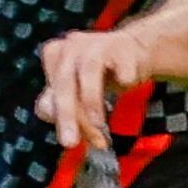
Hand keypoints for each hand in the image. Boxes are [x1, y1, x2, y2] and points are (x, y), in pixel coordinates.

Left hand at [33, 27, 149, 152]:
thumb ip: (63, 109)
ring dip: (91, 101)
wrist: (137, 51)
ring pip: (88, 72)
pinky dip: (125, 78)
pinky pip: (123, 67)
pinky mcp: (123, 48)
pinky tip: (126, 84)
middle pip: (64, 84)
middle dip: (66, 115)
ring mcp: (97, 44)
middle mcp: (71, 47)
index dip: (61, 120)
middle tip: (69, 143)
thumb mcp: (77, 92)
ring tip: (98, 124)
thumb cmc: (100, 75)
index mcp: (54, 56)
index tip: (73, 142)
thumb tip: (62, 131)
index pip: (51, 96)